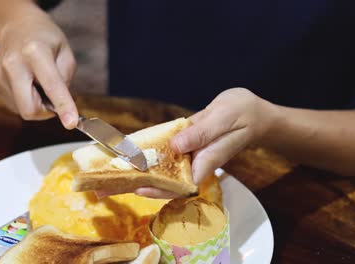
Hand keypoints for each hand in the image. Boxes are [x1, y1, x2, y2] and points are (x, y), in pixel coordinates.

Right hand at [0, 6, 77, 127]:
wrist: (16, 27)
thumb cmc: (45, 40)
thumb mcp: (66, 53)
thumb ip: (66, 80)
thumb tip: (60, 106)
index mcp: (35, 52)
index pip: (51, 86)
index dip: (63, 106)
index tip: (71, 123)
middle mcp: (12, 63)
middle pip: (29, 109)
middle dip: (45, 111)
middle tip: (53, 99)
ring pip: (21, 109)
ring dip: (34, 102)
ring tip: (35, 81)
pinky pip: (13, 105)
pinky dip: (23, 99)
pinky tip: (24, 81)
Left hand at [97, 88, 277, 198]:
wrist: (252, 112)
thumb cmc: (243, 114)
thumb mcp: (223, 119)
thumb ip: (201, 133)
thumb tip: (177, 146)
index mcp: (204, 162)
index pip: (177, 184)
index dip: (155, 188)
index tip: (136, 187)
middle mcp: (193, 164)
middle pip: (160, 181)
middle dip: (132, 185)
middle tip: (103, 191)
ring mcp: (187, 156)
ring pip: (157, 169)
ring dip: (132, 174)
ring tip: (104, 179)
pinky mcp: (182, 146)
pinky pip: (160, 154)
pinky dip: (142, 156)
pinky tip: (122, 158)